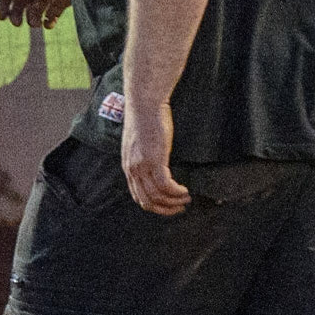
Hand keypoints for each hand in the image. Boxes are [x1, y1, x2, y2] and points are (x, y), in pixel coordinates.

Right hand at [0, 0, 71, 29]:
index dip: (2, 1)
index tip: (1, 17)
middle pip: (19, 1)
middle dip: (16, 13)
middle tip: (17, 23)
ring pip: (33, 10)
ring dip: (31, 18)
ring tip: (36, 23)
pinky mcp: (61, 1)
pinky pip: (51, 15)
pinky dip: (48, 22)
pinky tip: (49, 24)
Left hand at [122, 97, 190, 214]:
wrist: (144, 105)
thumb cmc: (145, 120)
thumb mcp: (139, 144)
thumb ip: (143, 158)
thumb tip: (155, 167)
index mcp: (128, 166)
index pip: (138, 196)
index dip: (155, 206)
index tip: (169, 205)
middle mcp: (133, 169)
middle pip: (147, 201)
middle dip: (165, 209)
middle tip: (180, 207)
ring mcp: (142, 165)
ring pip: (157, 196)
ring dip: (174, 201)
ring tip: (186, 198)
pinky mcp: (154, 160)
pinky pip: (166, 185)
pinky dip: (177, 192)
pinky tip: (185, 190)